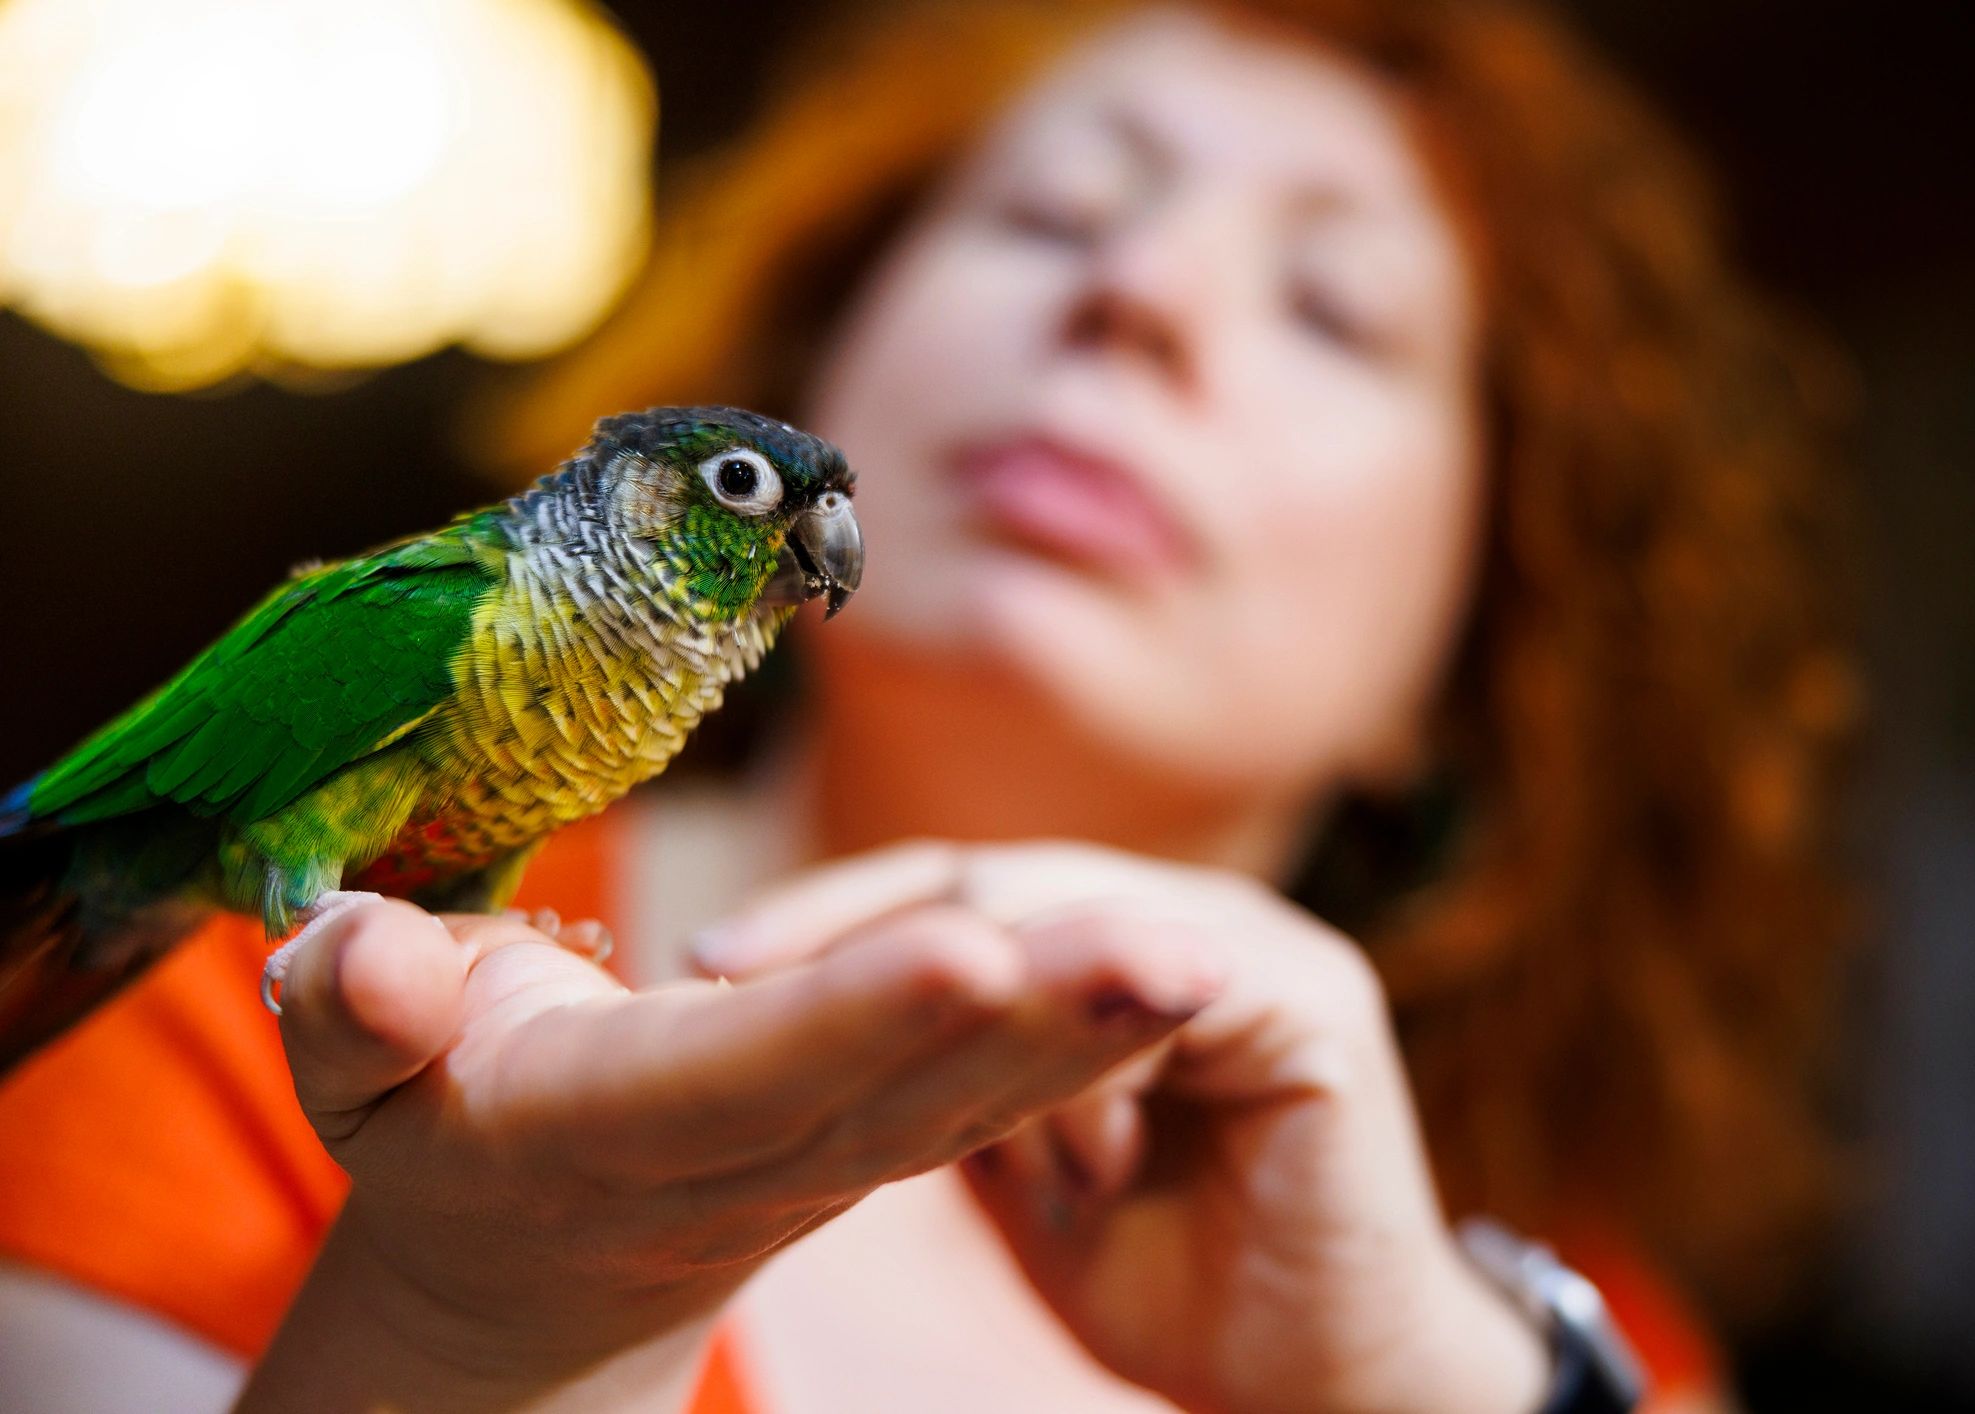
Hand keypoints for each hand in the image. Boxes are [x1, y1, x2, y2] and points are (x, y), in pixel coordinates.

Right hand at [243, 891, 1223, 1412]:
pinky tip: (1178, 968)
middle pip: (906, 1085)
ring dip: (1098, 1028)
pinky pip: (995, 1087)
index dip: (851, 1015)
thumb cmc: (437, 1117)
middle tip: (1175, 953)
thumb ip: (357, 1011)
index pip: (746, 1069)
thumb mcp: (363, 1070)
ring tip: (1211, 956)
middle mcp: (747, 1147)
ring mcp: (834, 1148)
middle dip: (1038, 1021)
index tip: (966, 948)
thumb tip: (369, 953)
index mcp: (612, 1120)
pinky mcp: (885, 1128)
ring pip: (977, 1089)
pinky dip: (1086, 1037)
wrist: (536, 1240)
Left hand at [697, 842, 1551, 1413]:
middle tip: (727, 976)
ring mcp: (1248, 947)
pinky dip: (1083, 1040)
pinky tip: (1001, 1096)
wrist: (1325, 1373)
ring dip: (959, 963)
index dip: (827, 924)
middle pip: (993, 878)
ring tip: (829, 1012)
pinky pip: (1171, 983)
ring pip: (1072, 906)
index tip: (701, 972)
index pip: (950, 894)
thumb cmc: (1166, 1270)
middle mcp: (1176, 919)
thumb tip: (818, 1031)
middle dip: (856, 923)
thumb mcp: (1021, 1161)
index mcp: (1104, 946)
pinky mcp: (1310, 1003)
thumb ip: (958, 1078)